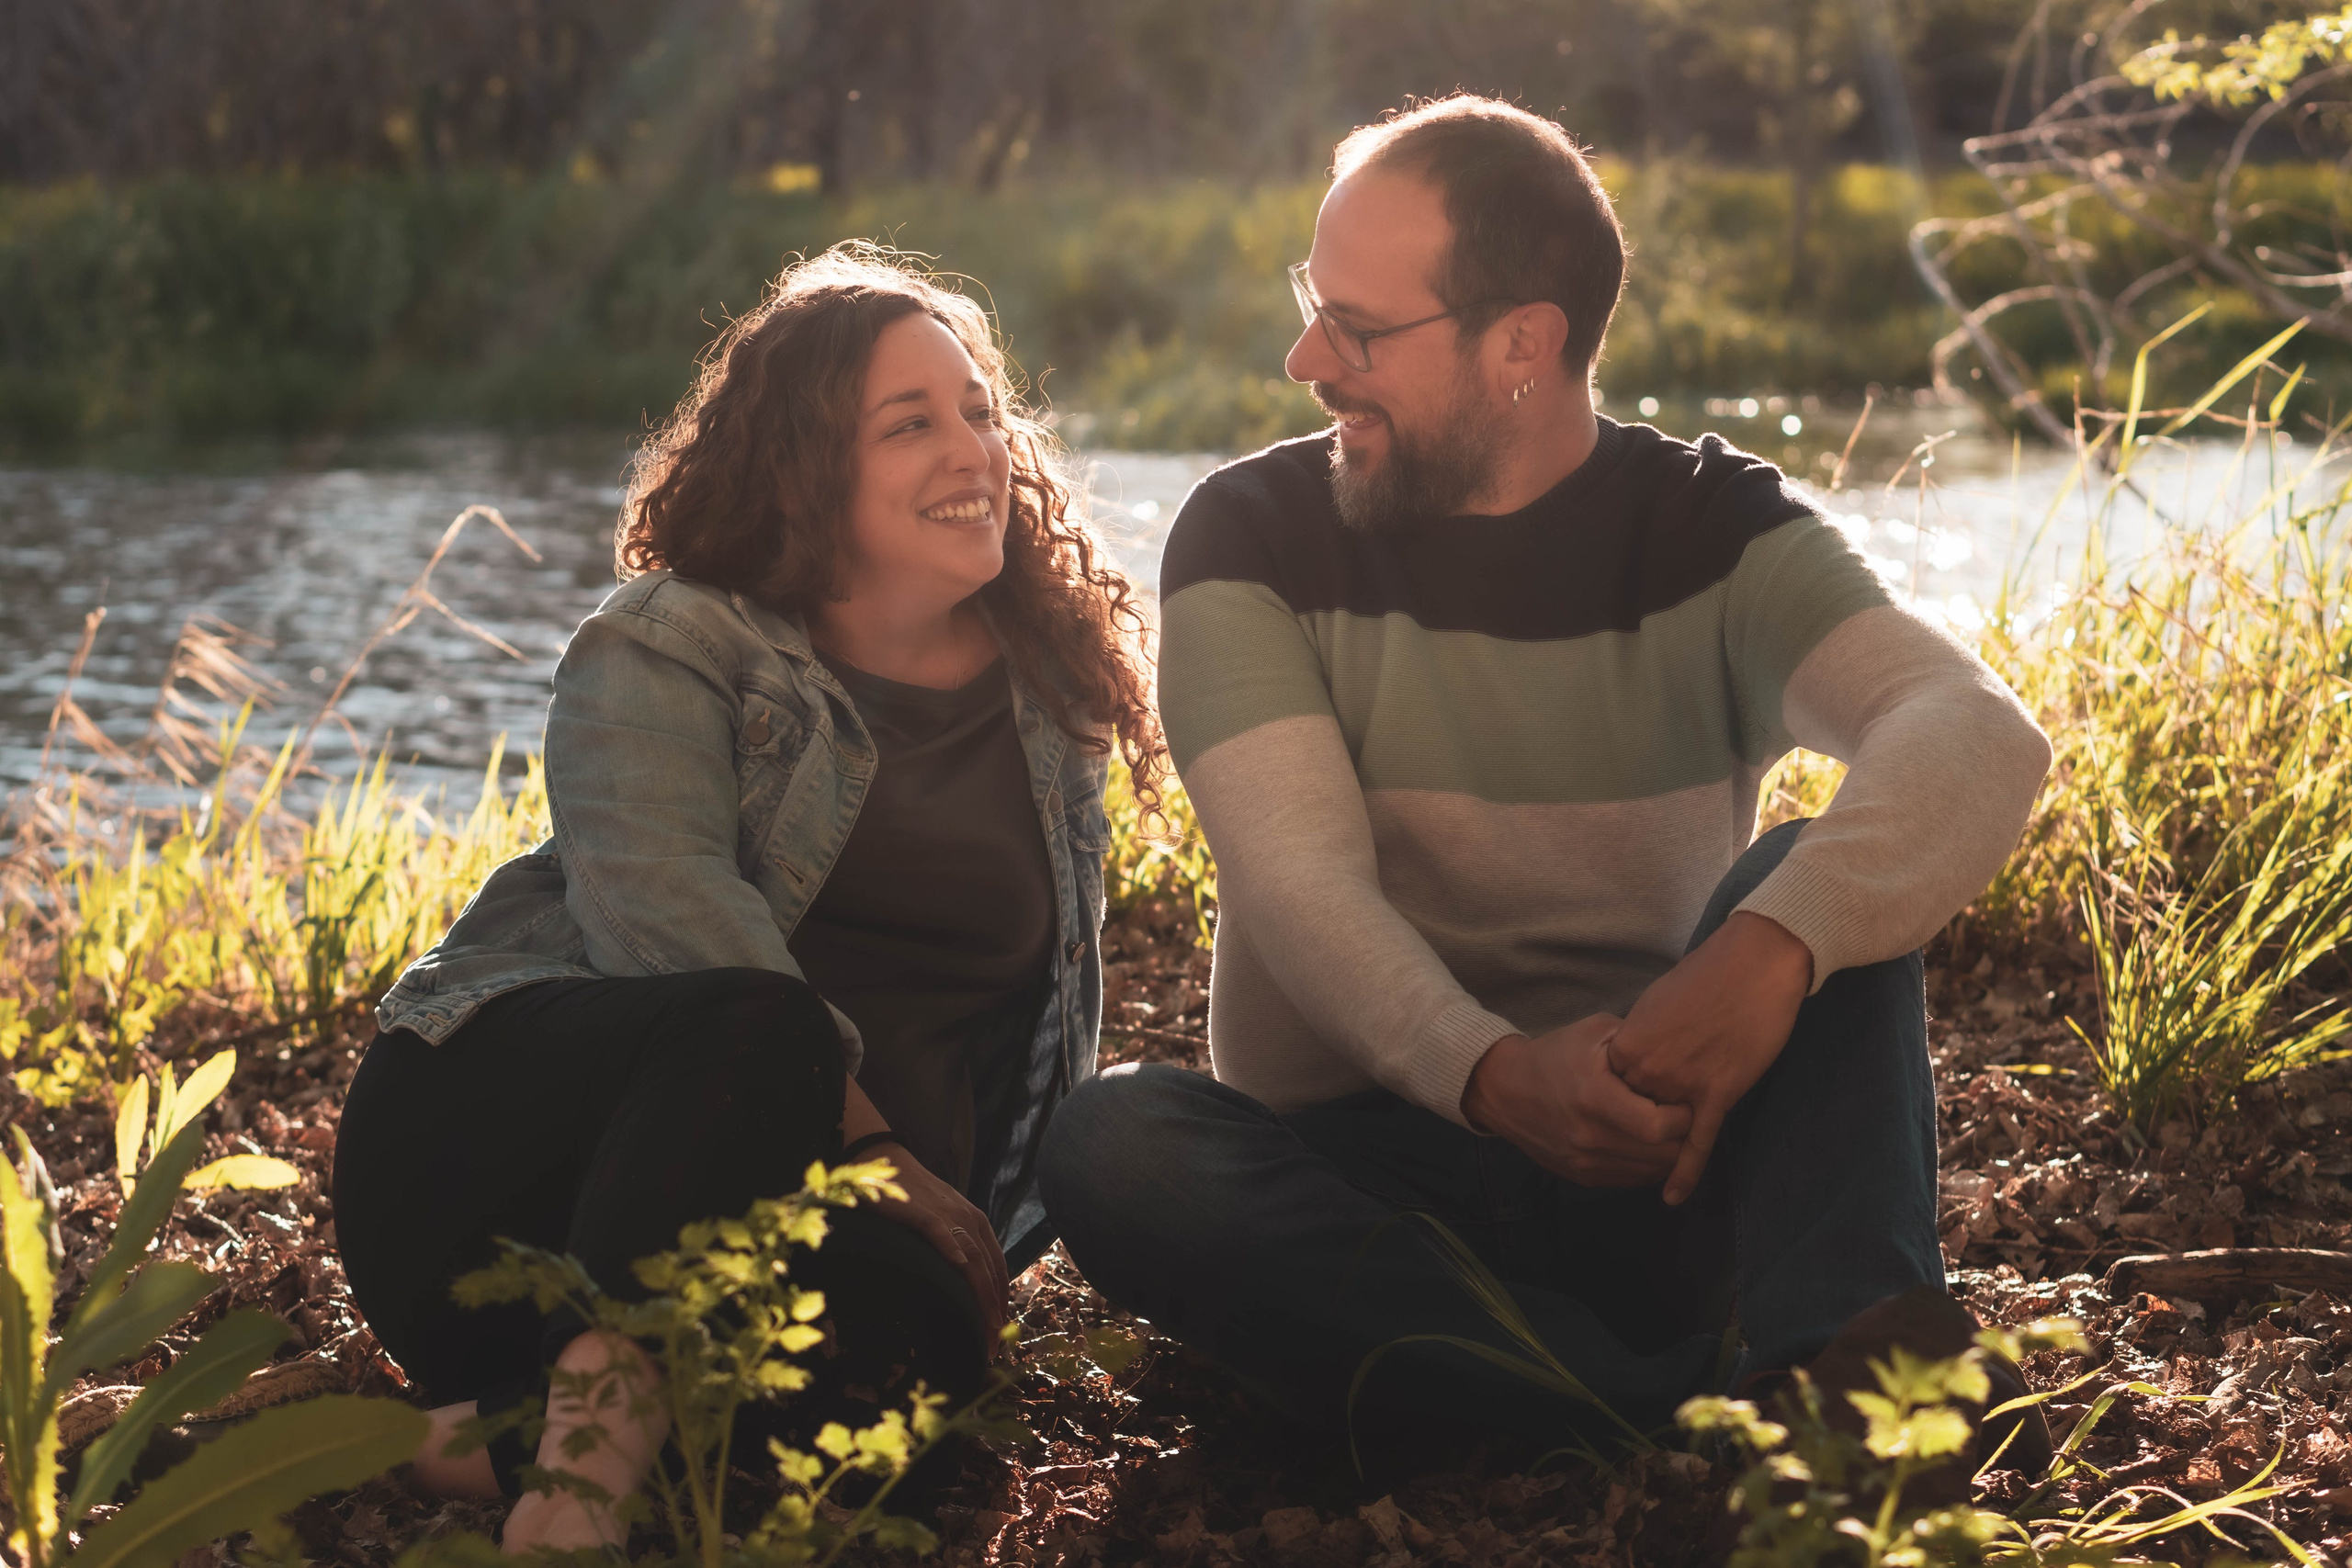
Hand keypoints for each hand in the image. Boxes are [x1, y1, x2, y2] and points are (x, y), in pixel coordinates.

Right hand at [863, 1141, 1008, 1352]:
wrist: (889, 1162)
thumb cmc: (915, 1198)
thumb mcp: (944, 1221)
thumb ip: (957, 1245)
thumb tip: (963, 1282)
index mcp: (976, 1224)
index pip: (998, 1268)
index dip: (1002, 1300)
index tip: (1002, 1331)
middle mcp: (968, 1219)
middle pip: (989, 1270)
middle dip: (995, 1309)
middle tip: (994, 1344)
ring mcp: (946, 1214)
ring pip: (972, 1258)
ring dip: (981, 1294)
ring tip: (986, 1325)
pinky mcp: (920, 1210)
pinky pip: (939, 1230)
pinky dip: (950, 1248)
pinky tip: (957, 1267)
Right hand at [1461, 1014, 1692, 1185]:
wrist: (1505, 1090)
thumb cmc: (1554, 1055)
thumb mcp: (1594, 1032)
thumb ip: (1639, 1041)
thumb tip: (1679, 1056)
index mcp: (1594, 1099)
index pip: (1660, 1126)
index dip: (1683, 1116)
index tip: (1684, 1098)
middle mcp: (1591, 1139)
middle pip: (1663, 1156)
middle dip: (1684, 1137)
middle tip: (1683, 1114)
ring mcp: (1587, 1164)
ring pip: (1653, 1173)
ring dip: (1669, 1153)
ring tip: (1667, 1127)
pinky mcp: (1585, 1178)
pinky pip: (1635, 1180)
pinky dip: (1650, 1164)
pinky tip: (1646, 1141)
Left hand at [1608, 911, 1812, 1205]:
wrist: (1753, 966)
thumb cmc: (1705, 978)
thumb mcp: (1653, 1007)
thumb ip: (1637, 1041)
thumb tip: (1627, 1060)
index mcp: (1626, 1045)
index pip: (1610, 1092)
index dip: (1619, 1103)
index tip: (1616, 1114)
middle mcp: (1646, 1070)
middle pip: (1633, 1117)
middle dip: (1635, 1130)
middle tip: (1630, 1145)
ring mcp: (1680, 1085)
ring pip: (1663, 1133)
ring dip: (1659, 1149)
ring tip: (1649, 1167)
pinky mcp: (1716, 1095)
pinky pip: (1697, 1143)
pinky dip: (1684, 1172)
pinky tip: (1673, 1196)